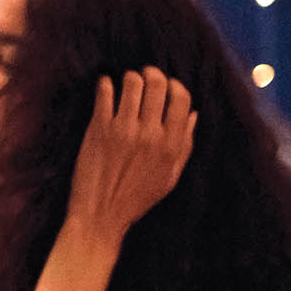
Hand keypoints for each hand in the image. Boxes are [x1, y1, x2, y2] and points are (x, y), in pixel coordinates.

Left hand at [67, 68, 195, 243]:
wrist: (101, 216)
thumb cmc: (136, 199)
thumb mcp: (169, 176)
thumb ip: (184, 145)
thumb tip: (192, 115)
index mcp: (171, 145)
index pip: (181, 99)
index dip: (175, 85)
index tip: (167, 85)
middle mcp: (150, 134)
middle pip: (158, 84)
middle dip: (152, 74)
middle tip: (145, 74)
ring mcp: (123, 130)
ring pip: (132, 83)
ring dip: (130, 77)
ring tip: (126, 82)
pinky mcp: (98, 130)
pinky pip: (104, 93)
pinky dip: (105, 83)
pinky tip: (105, 85)